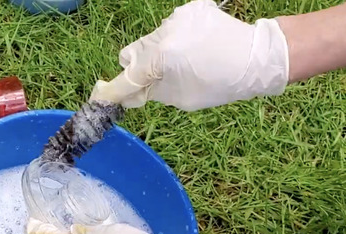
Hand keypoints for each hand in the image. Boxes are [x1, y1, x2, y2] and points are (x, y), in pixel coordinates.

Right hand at [90, 0, 288, 110]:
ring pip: (150, 40)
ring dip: (157, 53)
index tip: (101, 97)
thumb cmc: (220, 84)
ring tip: (184, 61)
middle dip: (138, 68)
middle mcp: (164, 32)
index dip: (112, 91)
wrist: (258, 58)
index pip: (127, 77)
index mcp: (161, 57)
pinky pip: (169, 28)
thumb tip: (130, 93)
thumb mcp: (180, 99)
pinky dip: (175, 40)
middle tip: (156, 80)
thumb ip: (149, 93)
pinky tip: (195, 47)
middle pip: (132, 53)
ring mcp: (176, 18)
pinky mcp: (189, 9)